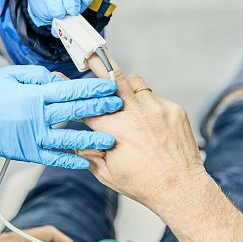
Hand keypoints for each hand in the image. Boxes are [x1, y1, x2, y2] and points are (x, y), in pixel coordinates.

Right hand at [0, 65, 122, 169]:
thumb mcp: (11, 75)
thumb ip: (38, 76)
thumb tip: (59, 79)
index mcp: (34, 96)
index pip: (70, 91)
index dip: (92, 88)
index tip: (109, 86)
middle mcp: (35, 117)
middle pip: (73, 112)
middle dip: (99, 108)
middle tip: (119, 106)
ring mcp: (32, 137)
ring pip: (67, 140)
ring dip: (90, 140)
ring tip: (110, 140)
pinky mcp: (26, 152)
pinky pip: (52, 158)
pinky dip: (69, 161)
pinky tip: (86, 162)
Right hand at [80, 58, 206, 214]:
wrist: (181, 188)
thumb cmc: (144, 184)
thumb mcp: (106, 173)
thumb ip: (87, 153)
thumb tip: (74, 142)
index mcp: (113, 128)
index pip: (85, 103)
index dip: (70, 91)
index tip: (60, 78)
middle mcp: (134, 113)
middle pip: (111, 76)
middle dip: (97, 62)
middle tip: (89, 53)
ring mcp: (156, 108)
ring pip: (135, 82)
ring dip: (126, 86)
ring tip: (124, 98)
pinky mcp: (173, 109)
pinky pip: (155, 99)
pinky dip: (149, 107)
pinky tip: (151, 126)